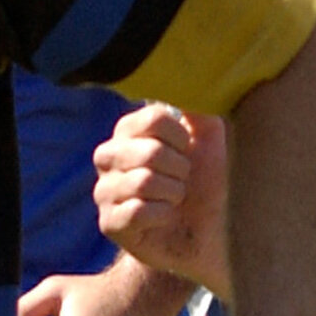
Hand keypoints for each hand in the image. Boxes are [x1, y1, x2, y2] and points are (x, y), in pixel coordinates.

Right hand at [94, 104, 228, 292]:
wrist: (208, 236)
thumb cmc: (207, 185)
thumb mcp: (210, 142)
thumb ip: (200, 110)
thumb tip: (190, 80)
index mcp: (128, 132)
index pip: (152, 118)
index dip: (180, 138)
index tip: (187, 152)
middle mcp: (108, 157)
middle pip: (147, 151)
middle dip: (179, 169)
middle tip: (183, 181)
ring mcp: (105, 191)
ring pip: (143, 181)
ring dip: (173, 193)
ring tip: (176, 200)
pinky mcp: (109, 224)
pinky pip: (137, 211)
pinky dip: (162, 214)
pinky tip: (165, 219)